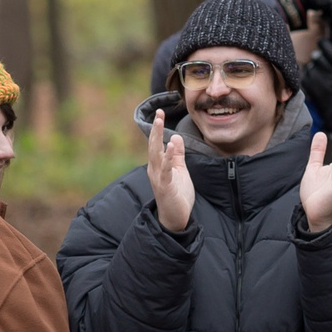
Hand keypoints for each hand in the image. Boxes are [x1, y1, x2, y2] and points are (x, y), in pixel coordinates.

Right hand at [145, 114, 195, 232]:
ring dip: (156, 137)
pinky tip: (170, 144)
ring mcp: (158, 177)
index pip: (155, 143)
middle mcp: (154, 169)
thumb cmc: (177, 195)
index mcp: (157, 165)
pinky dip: (168, 156)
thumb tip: (175, 137)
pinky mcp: (165, 185)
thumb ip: (178, 155)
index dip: (156, 128)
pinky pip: (166, 168)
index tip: (159, 113)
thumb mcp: (179, 171)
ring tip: (159, 122)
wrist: (175, 218)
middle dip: (155, 128)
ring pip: (155, 154)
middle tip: (158, 113)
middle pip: (152, 145)